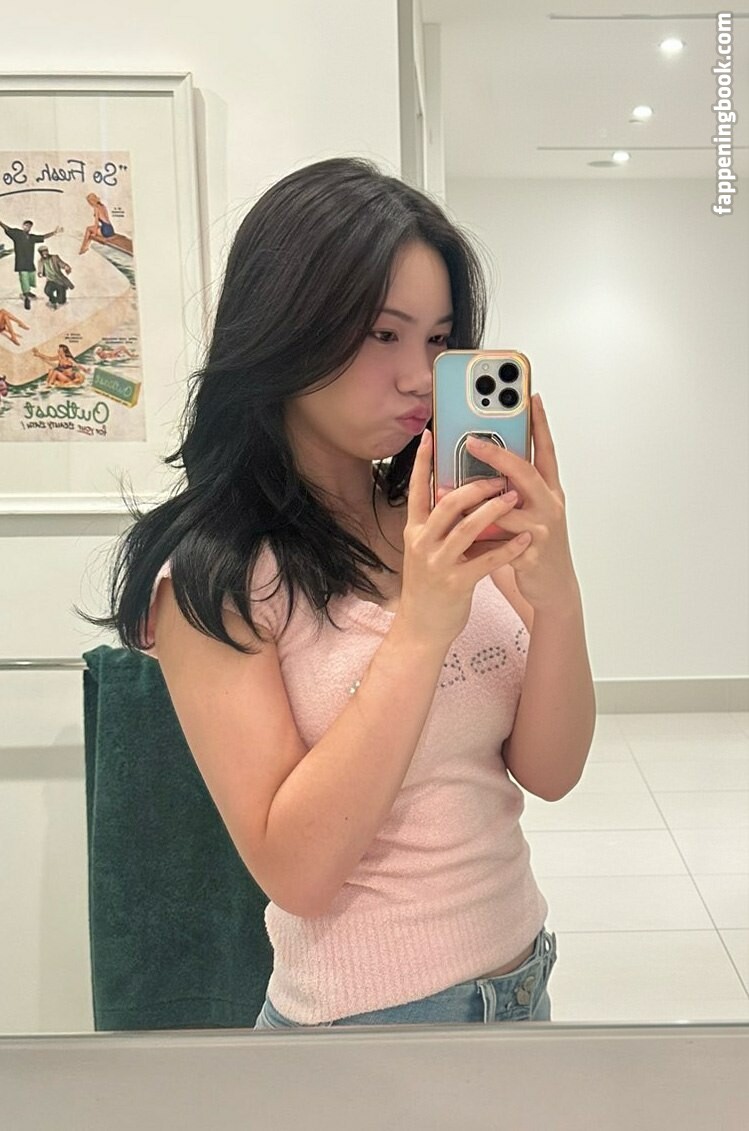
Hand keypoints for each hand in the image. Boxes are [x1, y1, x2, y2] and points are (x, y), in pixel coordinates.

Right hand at [396, 428, 531, 646]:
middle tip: (498, 474)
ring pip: (467, 529)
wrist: (421, 628)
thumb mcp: (426, 549)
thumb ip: (439, 523)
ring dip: (494, 510)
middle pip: (448, 503)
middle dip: (475, 485)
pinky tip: (524, 539)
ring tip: (514, 497)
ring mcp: (438, 564)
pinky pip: (486, 561)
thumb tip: (453, 490)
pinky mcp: (456, 584)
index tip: (432, 435)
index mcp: (416, 530)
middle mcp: (423, 543)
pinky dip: (508, 548)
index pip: (417, 488)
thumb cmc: (430, 585)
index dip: (423, 461)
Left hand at [466, 394, 579, 612]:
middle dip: (498, 453)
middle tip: (472, 440)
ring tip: (449, 487)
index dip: (539, 424)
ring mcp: (543, 529)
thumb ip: (510, 488)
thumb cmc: (534, 543)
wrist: (552, 587)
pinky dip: (480, 534)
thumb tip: (479, 463)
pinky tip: (461, 527)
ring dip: (479, 497)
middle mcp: (550, 505)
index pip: (545, 450)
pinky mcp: (532, 554)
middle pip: (526, 472)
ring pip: (510, 506)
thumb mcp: (527, 509)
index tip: (530, 397)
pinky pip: (501, 540)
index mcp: (548, 490)